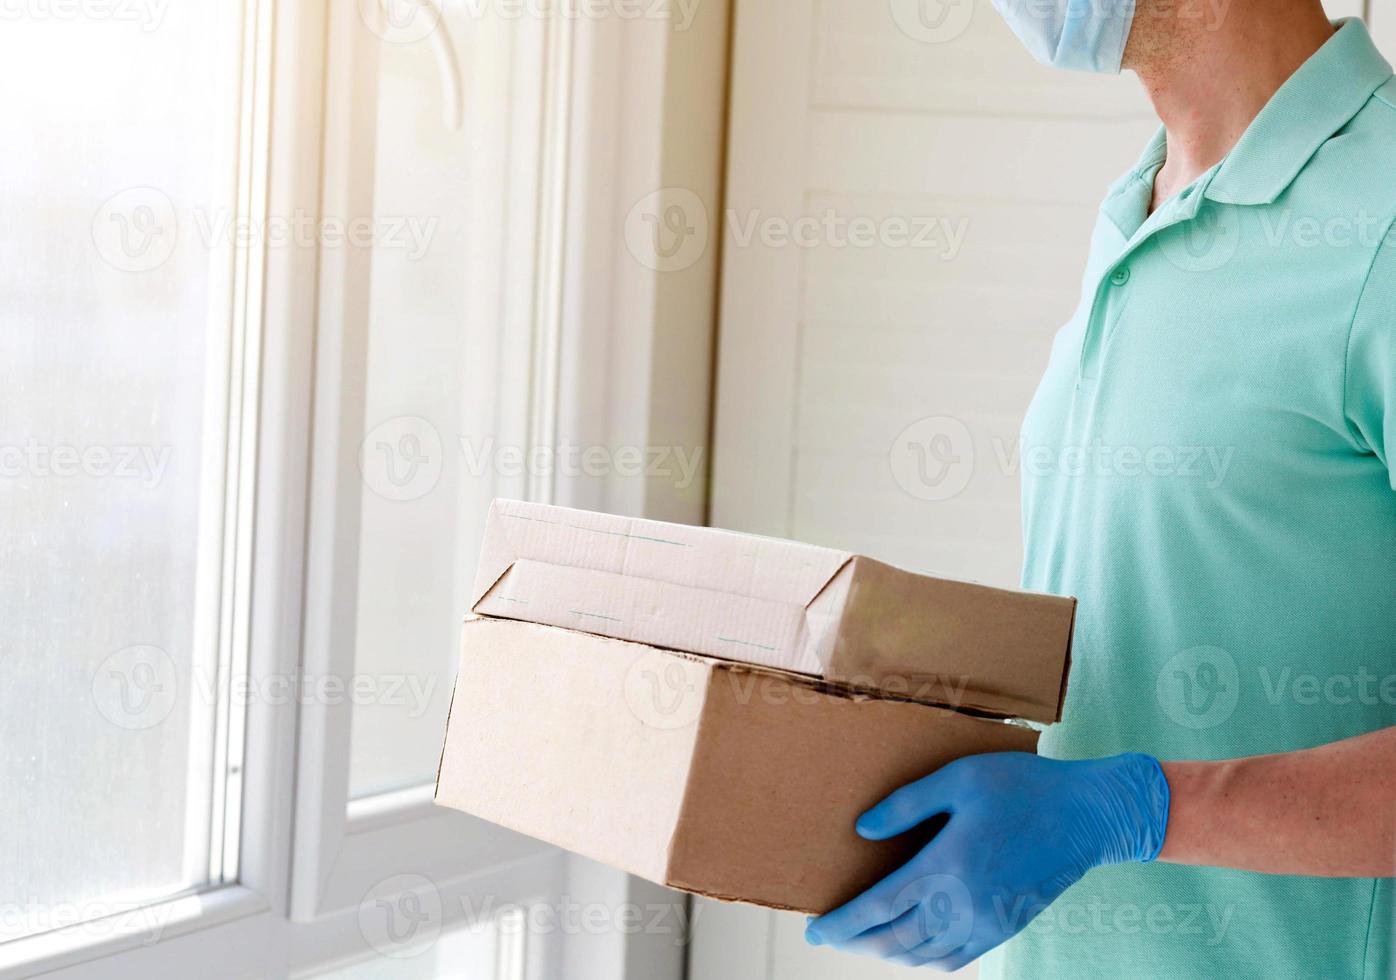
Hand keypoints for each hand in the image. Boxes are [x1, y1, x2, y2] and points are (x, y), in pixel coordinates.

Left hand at [804, 752, 1169, 970]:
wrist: (1088, 816)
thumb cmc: (1023, 788)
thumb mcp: (959, 779)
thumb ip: (906, 804)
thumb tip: (863, 829)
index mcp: (946, 867)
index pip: (879, 909)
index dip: (843, 924)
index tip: (815, 929)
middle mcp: (963, 904)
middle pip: (895, 939)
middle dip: (856, 941)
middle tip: (830, 936)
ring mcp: (987, 922)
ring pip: (923, 955)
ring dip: (888, 952)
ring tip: (863, 940)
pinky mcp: (1006, 926)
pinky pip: (956, 957)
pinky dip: (926, 960)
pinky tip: (914, 949)